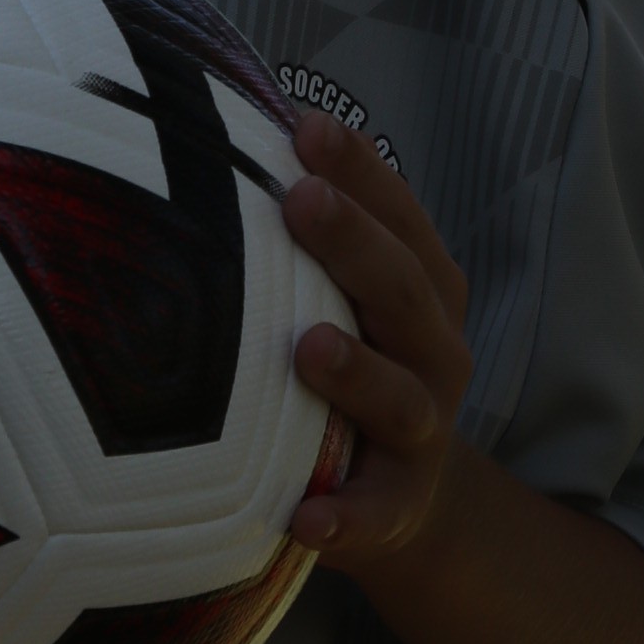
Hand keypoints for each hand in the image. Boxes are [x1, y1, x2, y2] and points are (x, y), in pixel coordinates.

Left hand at [279, 111, 472, 574]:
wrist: (404, 500)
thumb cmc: (353, 366)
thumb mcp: (345, 298)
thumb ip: (303, 238)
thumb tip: (211, 133)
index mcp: (421, 291)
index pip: (399, 218)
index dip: (361, 171)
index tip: (306, 124)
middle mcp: (433, 353)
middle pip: (403, 291)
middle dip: (355, 243)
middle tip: (302, 201)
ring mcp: (421, 432)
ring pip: (399, 399)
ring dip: (357, 372)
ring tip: (309, 348)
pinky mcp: (396, 510)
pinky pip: (373, 516)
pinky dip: (344, 519)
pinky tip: (305, 517)